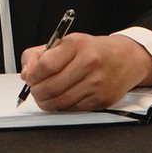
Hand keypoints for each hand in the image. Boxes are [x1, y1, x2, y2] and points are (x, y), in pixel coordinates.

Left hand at [18, 32, 151, 111]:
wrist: (125, 59)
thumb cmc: (92, 50)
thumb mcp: (65, 42)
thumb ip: (39, 55)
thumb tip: (26, 74)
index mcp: (76, 45)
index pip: (46, 65)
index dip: (32, 75)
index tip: (30, 77)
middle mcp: (88, 63)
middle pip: (51, 87)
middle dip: (36, 92)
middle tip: (35, 90)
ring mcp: (96, 83)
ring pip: (60, 102)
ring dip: (46, 102)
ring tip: (45, 96)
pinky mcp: (101, 100)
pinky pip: (73, 109)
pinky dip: (62, 107)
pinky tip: (61, 99)